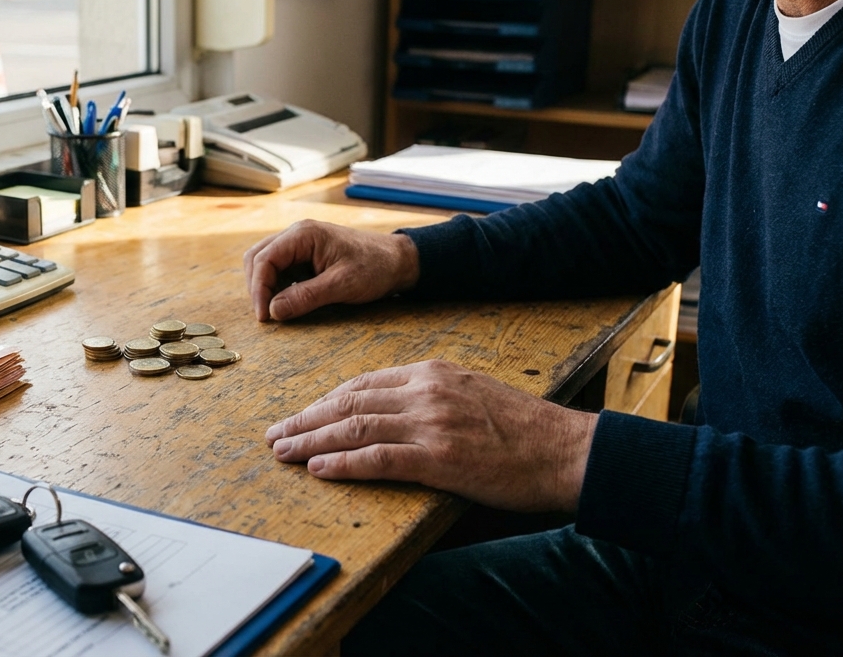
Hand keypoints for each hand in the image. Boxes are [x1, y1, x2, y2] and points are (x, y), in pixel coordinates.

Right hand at [243, 220, 420, 321]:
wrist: (399, 261)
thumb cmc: (375, 267)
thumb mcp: (341, 285)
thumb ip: (305, 297)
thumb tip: (273, 311)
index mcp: (303, 234)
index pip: (264, 259)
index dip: (258, 289)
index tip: (264, 317)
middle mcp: (297, 234)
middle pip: (257, 257)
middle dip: (257, 287)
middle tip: (266, 316)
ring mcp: (300, 244)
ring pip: (265, 263)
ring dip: (265, 286)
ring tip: (275, 311)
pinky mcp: (305, 255)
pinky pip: (280, 269)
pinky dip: (276, 286)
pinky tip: (287, 302)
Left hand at [264, 359, 597, 512]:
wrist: (566, 450)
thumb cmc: (523, 429)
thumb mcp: (473, 393)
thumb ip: (431, 396)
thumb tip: (391, 410)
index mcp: (432, 373)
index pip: (362, 384)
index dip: (325, 401)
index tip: (302, 415)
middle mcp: (426, 391)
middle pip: (348, 402)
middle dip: (306, 419)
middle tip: (276, 434)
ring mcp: (431, 424)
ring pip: (354, 428)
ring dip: (312, 441)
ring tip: (284, 452)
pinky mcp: (440, 458)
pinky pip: (379, 458)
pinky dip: (343, 464)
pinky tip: (319, 469)